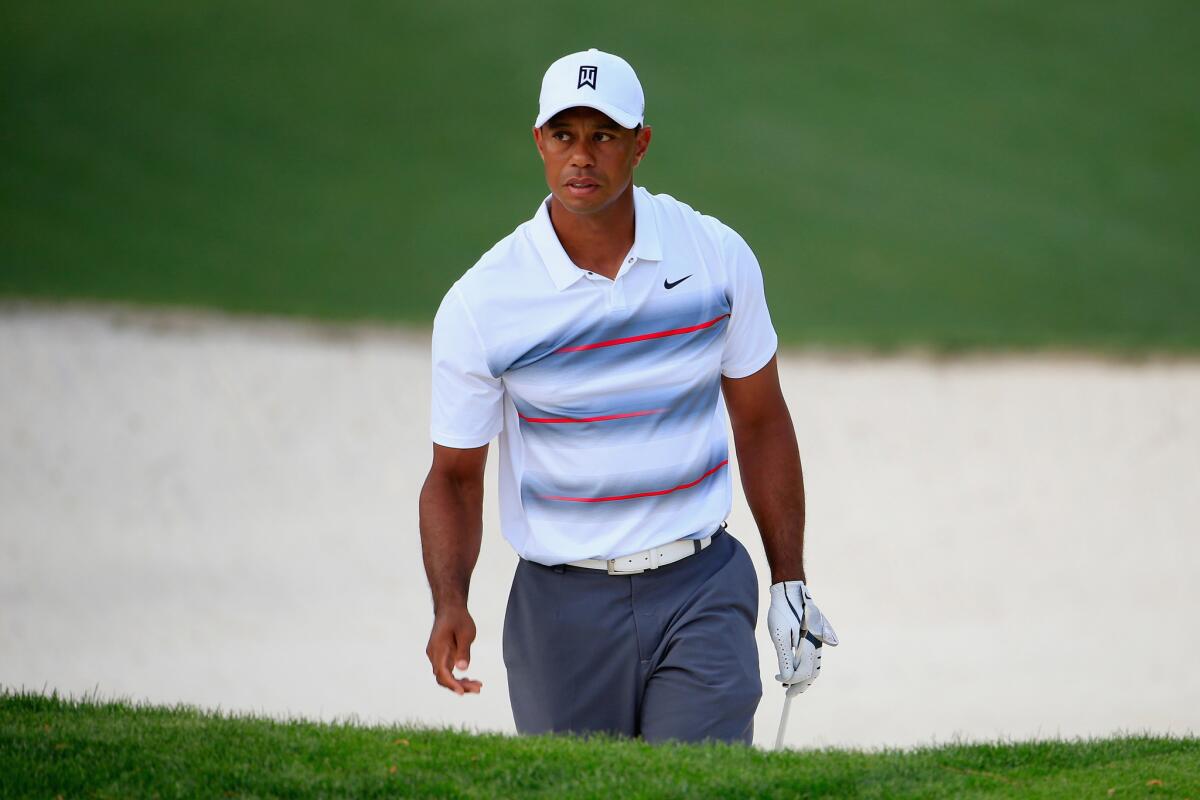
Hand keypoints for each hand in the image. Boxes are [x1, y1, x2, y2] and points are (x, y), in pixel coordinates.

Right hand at [425, 606, 482, 694]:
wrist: (450, 608)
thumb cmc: (458, 618)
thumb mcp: (466, 633)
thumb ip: (464, 651)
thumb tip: (462, 668)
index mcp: (438, 648)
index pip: (442, 672)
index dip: (451, 684)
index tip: (462, 692)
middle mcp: (433, 654)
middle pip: (443, 677)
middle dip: (459, 686)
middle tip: (478, 688)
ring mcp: (435, 656)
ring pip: (445, 676)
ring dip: (459, 683)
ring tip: (477, 686)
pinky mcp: (440, 656)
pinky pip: (446, 671)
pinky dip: (457, 677)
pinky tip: (469, 680)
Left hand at [767, 580, 838, 695]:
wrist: (789, 591)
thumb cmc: (783, 610)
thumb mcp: (779, 633)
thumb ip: (784, 656)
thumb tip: (787, 678)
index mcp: (810, 644)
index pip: (804, 672)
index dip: (793, 681)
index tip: (781, 683)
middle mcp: (816, 644)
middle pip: (811, 672)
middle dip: (800, 685)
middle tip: (787, 693)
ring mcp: (816, 641)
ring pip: (812, 666)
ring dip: (802, 677)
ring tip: (788, 684)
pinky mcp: (812, 637)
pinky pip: (811, 657)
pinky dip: (802, 667)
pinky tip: (792, 669)